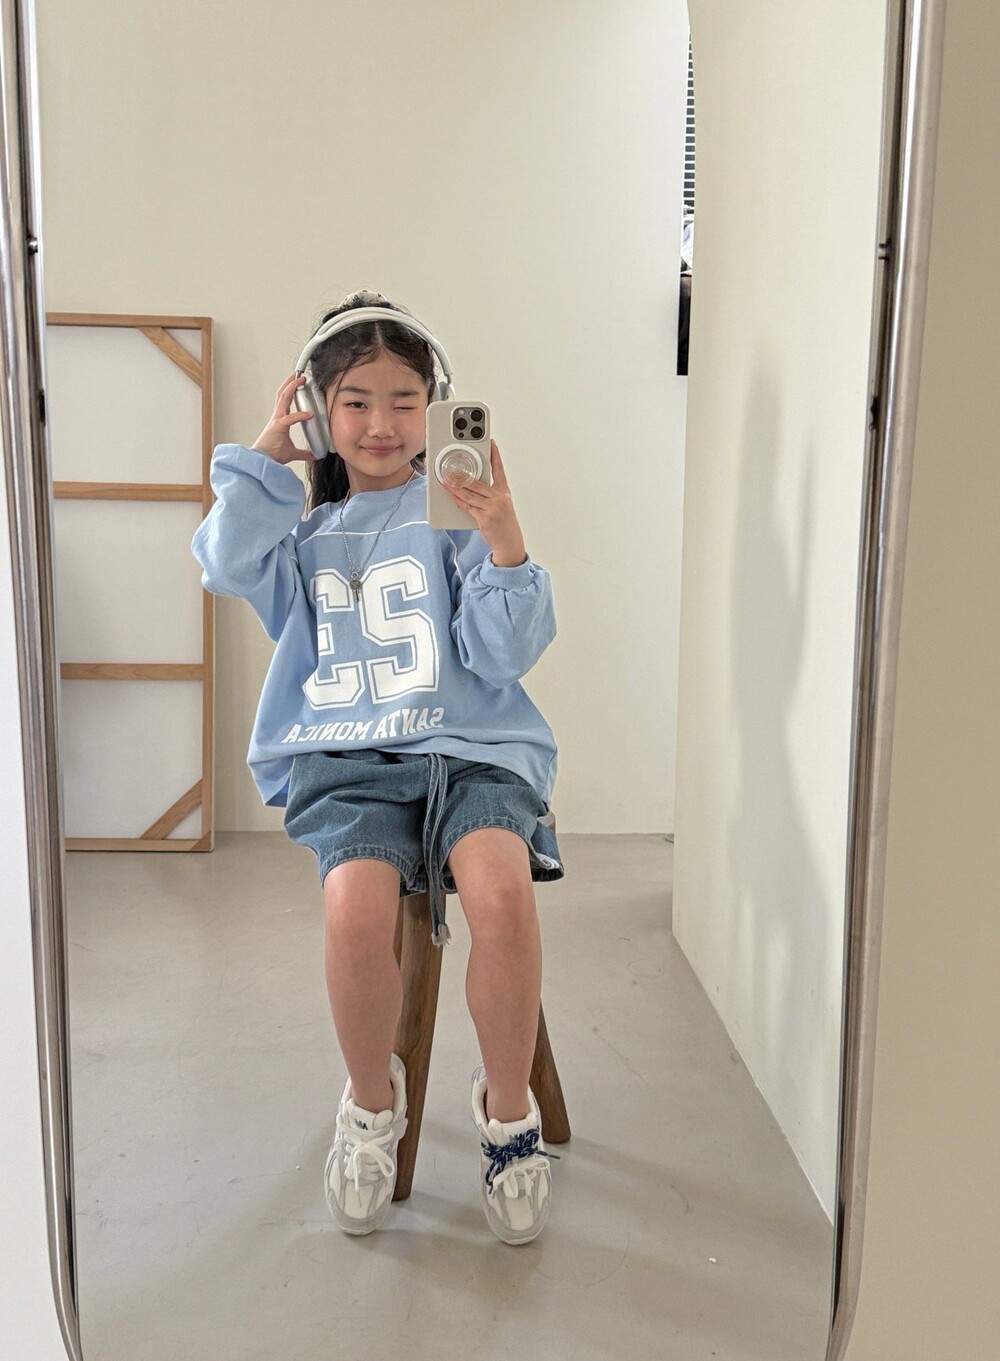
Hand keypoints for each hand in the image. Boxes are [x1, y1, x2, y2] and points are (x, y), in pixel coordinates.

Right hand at [252, 374, 318, 464]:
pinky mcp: (278, 427)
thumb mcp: (292, 453)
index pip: (285, 401)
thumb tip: (314, 456)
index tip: (299, 384)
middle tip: (299, 375)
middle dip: (290, 383)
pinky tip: (310, 415)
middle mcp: (277, 417)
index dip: (291, 391)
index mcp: (280, 420)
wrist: (263, 462)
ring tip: (301, 379)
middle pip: (282, 394)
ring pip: (283, 398)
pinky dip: (300, 415)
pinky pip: (290, 419)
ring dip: (292, 387)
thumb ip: (303, 453)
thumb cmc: (272, 455)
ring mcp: (277, 420)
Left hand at [443, 440, 526, 566]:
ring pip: (470, 494)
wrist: (509, 542)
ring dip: (456, 488)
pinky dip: (458, 500)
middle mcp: (499, 498)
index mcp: (504, 492)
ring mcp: (491, 508)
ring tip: (446, 481)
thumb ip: (490, 493)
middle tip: (453, 468)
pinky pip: (468, 506)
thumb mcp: (502, 504)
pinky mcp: (484, 518)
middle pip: (478, 482)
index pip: (499, 469)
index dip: (495, 455)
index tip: (491, 443)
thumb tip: (473, 484)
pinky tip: (452, 495)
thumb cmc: (504, 522)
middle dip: (463, 475)